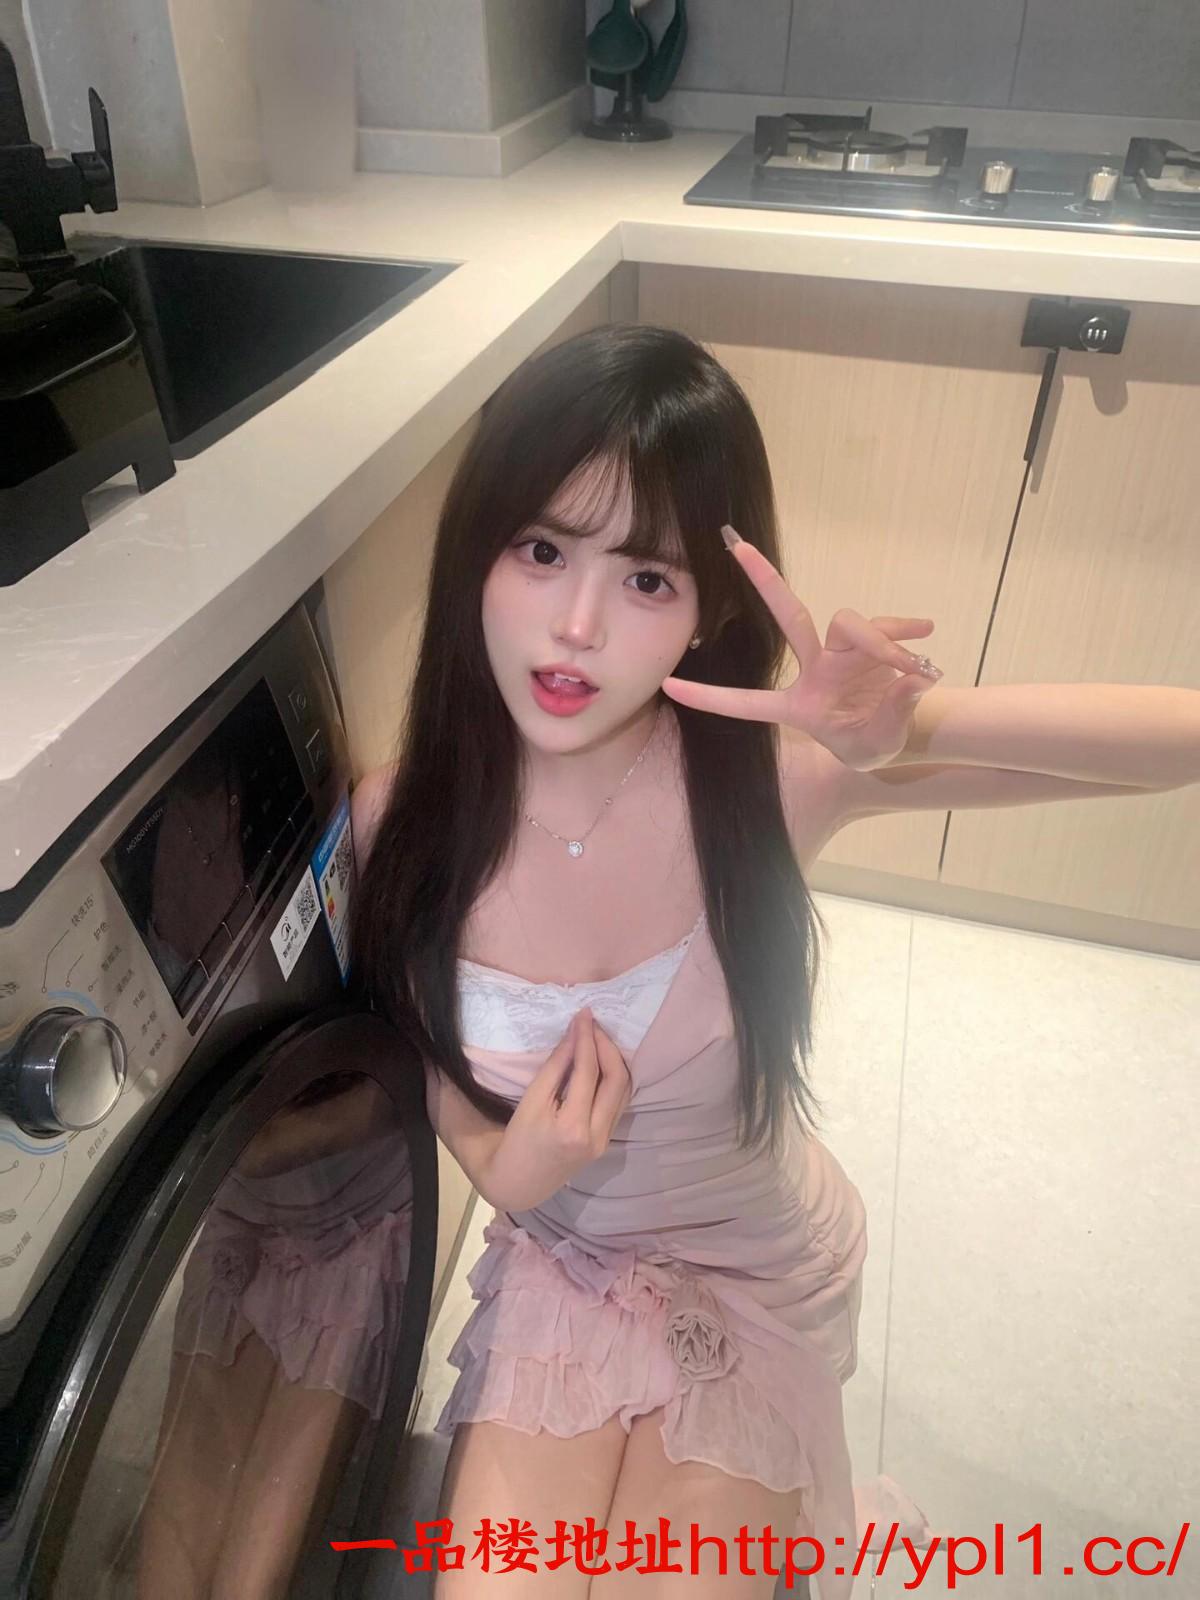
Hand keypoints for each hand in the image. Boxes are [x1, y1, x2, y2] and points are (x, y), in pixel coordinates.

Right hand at [486, 1008, 631, 1212]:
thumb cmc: (516, 1140)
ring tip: (597, 1038)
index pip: (588, 1071)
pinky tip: (602, 1062)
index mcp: (573, 1127)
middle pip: (617, 1079)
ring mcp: (605, 1140)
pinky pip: (619, 1102)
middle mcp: (596, 1135)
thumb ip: (556, 1067)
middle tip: (592, 1024)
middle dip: (607, 1046)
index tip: (583, 1014)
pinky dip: (614, 1077)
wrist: (518, 1182)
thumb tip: (575, 1034)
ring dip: (615, 1060)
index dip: (587, 1038)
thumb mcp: (531, 1101)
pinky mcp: (606, 1140)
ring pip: (624, 1090)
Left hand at [661, 531, 943, 772]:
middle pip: (789, 616)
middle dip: (764, 581)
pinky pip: (886, 626)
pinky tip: (928, 634)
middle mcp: (814, 670)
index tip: (668, 685)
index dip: (710, 697)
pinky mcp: (870, 642)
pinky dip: (906, 632)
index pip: (748, 702)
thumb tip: (911, 680)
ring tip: (915, 671)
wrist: (903, 734)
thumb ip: (893, 714)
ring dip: (884, 643)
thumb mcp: (876, 745)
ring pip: (851, 623)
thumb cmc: (873, 744)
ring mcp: (841, 652)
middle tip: (738, 547)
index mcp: (798, 706)